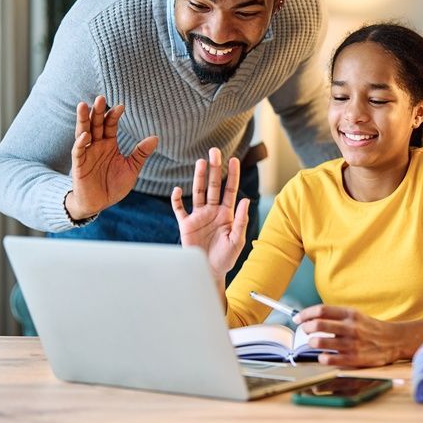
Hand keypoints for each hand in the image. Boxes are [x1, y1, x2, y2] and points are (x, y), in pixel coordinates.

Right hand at [66, 96, 158, 219]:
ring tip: (84, 105)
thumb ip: (140, 153)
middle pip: (96, 124)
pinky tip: (85, 134)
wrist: (100, 203)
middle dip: (98, 112)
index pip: (110, 125)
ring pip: (83, 133)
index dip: (114, 116)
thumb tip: (155, 137)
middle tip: (100, 97)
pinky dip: (81, 142)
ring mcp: (86, 154)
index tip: (121, 106)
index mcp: (109, 144)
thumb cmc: (114, 185)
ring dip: (83, 120)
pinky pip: (78, 151)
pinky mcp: (79, 165)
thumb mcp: (131, 168)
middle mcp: (96, 145)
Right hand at [171, 147, 250, 282]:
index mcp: (227, 213)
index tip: (234, 159)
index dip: (232, 174)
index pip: (230, 189)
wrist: (209, 272)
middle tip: (214, 151)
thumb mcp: (237, 240)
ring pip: (198, 192)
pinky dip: (177, 200)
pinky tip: (176, 190)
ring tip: (200, 162)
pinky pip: (179, 209)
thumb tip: (245, 200)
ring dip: (199, 177)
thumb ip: (240, 220)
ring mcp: (199, 216)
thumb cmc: (226, 257)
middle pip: (213, 185)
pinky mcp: (186, 225)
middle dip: (214, 169)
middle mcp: (212, 211)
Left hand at [296, 305, 400, 367]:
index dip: (305, 314)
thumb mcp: (356, 315)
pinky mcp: (355, 358)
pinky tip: (322, 356)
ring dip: (312, 342)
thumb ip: (336, 316)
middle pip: (318, 324)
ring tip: (313, 342)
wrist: (393, 340)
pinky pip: (331, 359)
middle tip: (304, 331)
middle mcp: (350, 327)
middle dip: (306, 328)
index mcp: (350, 313)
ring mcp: (352, 343)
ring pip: (321, 342)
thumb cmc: (370, 328)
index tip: (298, 318)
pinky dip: (322, 358)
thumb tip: (312, 317)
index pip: (321, 310)